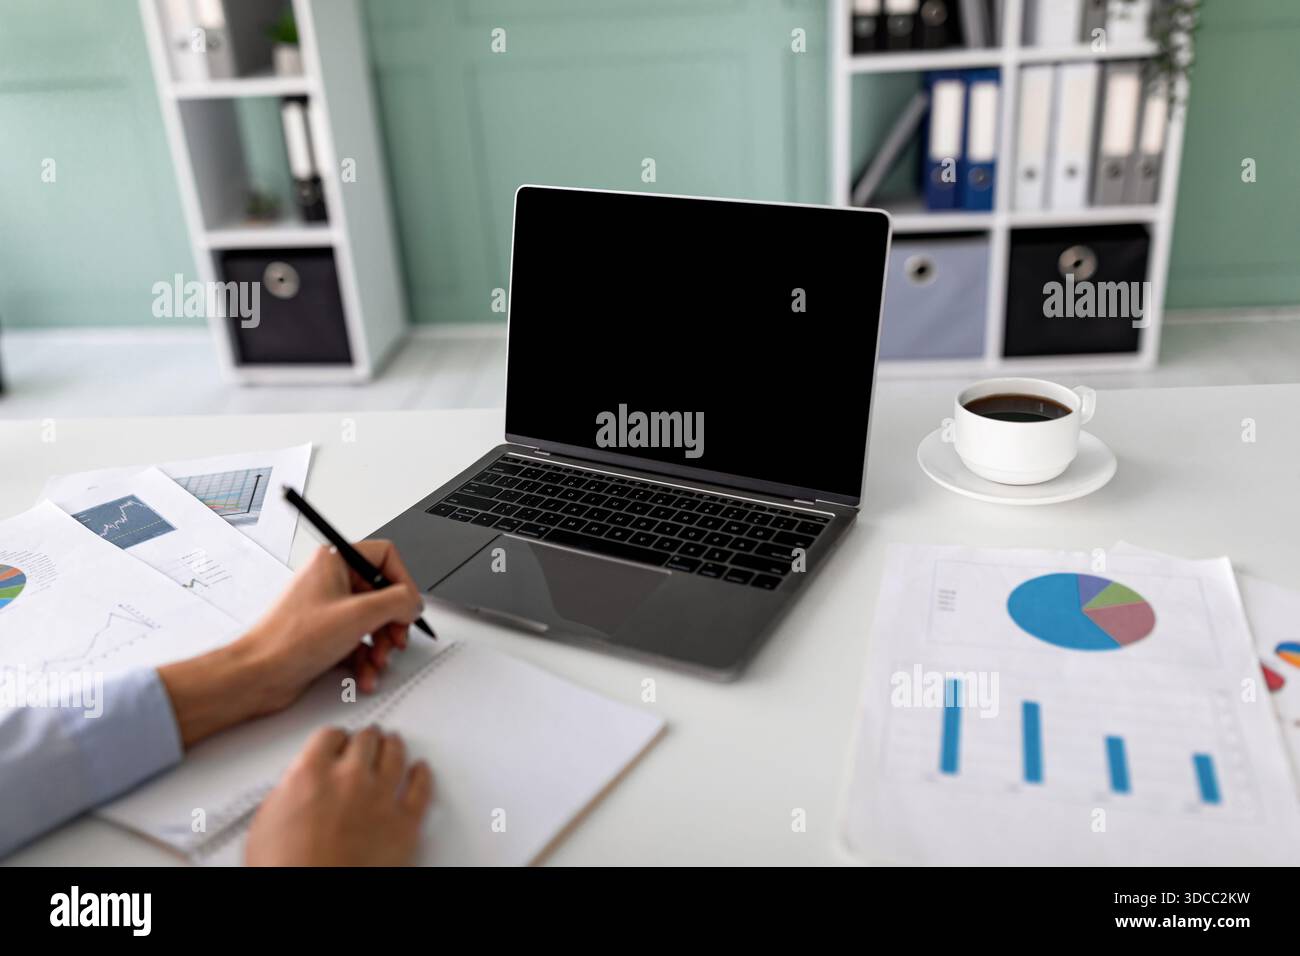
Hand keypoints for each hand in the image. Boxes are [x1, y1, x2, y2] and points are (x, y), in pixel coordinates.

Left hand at [159, 540, 424, 746]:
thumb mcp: (358, 615)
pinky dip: (366, 658)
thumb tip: (414, 602)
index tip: (408, 607)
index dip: (403, 582)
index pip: (385, 556)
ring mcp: (328, 608)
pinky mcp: (326, 634)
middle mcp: (331, 580)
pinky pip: (359, 640)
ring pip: (373, 620)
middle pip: (383, 593)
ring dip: (381, 645)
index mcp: (334, 561)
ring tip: (378, 662)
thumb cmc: (291, 640)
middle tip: (396, 640)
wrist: (258, 675)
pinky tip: (365, 675)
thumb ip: (397, 602)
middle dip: (392, 622)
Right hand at [245, 726, 433, 866]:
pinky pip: (421, 788)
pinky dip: (422, 775)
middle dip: (366, 739)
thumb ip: (289, 791)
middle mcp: (350, 778)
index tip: (338, 740)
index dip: (335, 738)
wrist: (312, 897)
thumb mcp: (268, 821)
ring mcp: (381, 798)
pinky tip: (421, 770)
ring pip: (395, 755)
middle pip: (366, 741)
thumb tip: (297, 785)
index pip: (329, 736)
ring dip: (394, 745)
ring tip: (394, 742)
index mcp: (312, 774)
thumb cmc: (286, 870)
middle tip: (368, 739)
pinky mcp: (405, 822)